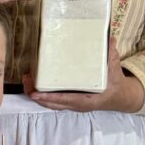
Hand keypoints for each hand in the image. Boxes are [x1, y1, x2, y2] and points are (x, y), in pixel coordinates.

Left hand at [26, 36, 144, 113]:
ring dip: (36, 94)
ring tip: (27, 80)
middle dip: (37, 95)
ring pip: (49, 104)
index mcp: (88, 99)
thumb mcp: (114, 70)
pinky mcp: (68, 102)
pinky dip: (41, 94)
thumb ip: (111, 55)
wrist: (118, 97)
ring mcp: (71, 105)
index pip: (65, 100)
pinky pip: (51, 101)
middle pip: (51, 104)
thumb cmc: (114, 83)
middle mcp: (77, 105)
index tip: (35, 93)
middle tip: (27, 81)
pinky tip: (34, 83)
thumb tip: (109, 40)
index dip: (49, 97)